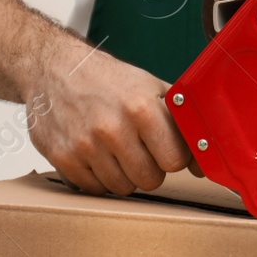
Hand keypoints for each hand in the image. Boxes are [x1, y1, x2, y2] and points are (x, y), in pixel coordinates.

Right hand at [24, 36, 192, 193]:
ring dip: (123, 173)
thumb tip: (204, 162)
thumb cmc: (107, 80)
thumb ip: (180, 121)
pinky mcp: (62, 158)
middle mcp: (112, 128)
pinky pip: (95, 189)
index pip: (175, 160)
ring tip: (115, 148)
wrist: (53, 68)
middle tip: (138, 147)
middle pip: (150, 180)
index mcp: (140, 108)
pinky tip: (94, 152)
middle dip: (149, 167)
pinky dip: (98, 176)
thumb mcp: (150, 88)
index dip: (173, 156)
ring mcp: (85, 145)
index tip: (165, 147)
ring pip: (123, 188)